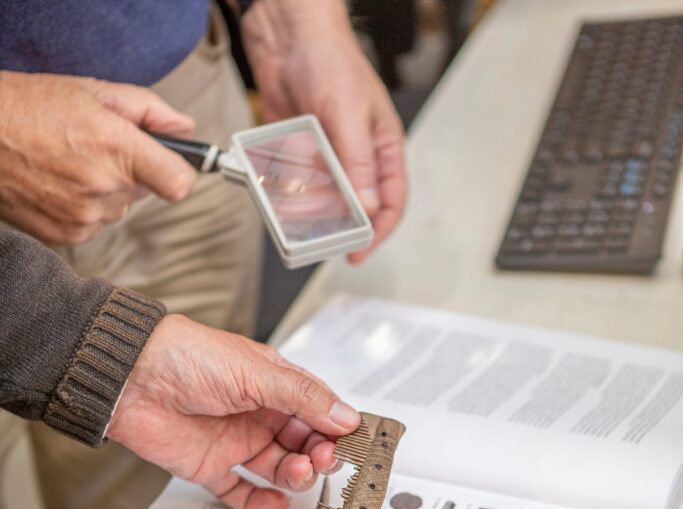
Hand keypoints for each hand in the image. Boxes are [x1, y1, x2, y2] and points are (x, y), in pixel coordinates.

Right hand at [0, 71, 197, 244]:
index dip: (180, 172)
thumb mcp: (92, 91)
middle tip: (94, 147)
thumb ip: (148, 111)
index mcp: (116, 148)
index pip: (179, 183)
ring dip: (105, 191)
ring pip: (119, 209)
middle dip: (130, 171)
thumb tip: (186, 129)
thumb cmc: (28, 107)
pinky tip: (59, 184)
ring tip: (69, 163)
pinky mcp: (68, 236)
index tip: (172, 165)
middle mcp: (104, 188)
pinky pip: (95, 224)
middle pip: (145, 192)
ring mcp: (85, 217)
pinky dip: (84, 207)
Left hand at [107, 313, 359, 508]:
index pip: (317, 411)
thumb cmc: (187, 358)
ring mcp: (235, 441)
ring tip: (298, 471)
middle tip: (323, 459)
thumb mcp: (257, 372)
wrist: (130, 378)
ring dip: (296, 475)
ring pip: (279, 468)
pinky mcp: (211, 466)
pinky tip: (276, 503)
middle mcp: (258, 414)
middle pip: (303, 443)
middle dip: (319, 454)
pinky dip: (259, 502)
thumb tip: (346, 417)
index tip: (353, 444)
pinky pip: (241, 492)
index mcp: (273, 384)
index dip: (336, 428)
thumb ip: (303, 398)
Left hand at [241, 0, 406, 261]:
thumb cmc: (330, 59)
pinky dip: (288, 190)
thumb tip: (368, 208)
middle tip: (322, 239)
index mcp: (381, 147)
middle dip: (339, 224)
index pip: (391, 200)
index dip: (379, 230)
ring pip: (322, 198)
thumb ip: (358, 165)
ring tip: (296, 215)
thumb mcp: (349, 116)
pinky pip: (295, 181)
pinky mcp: (299, 148)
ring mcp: (326, 153)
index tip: (360, 251)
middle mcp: (355, 155)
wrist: (286, 32)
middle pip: (355, 205)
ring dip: (309, 209)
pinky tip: (278, 194)